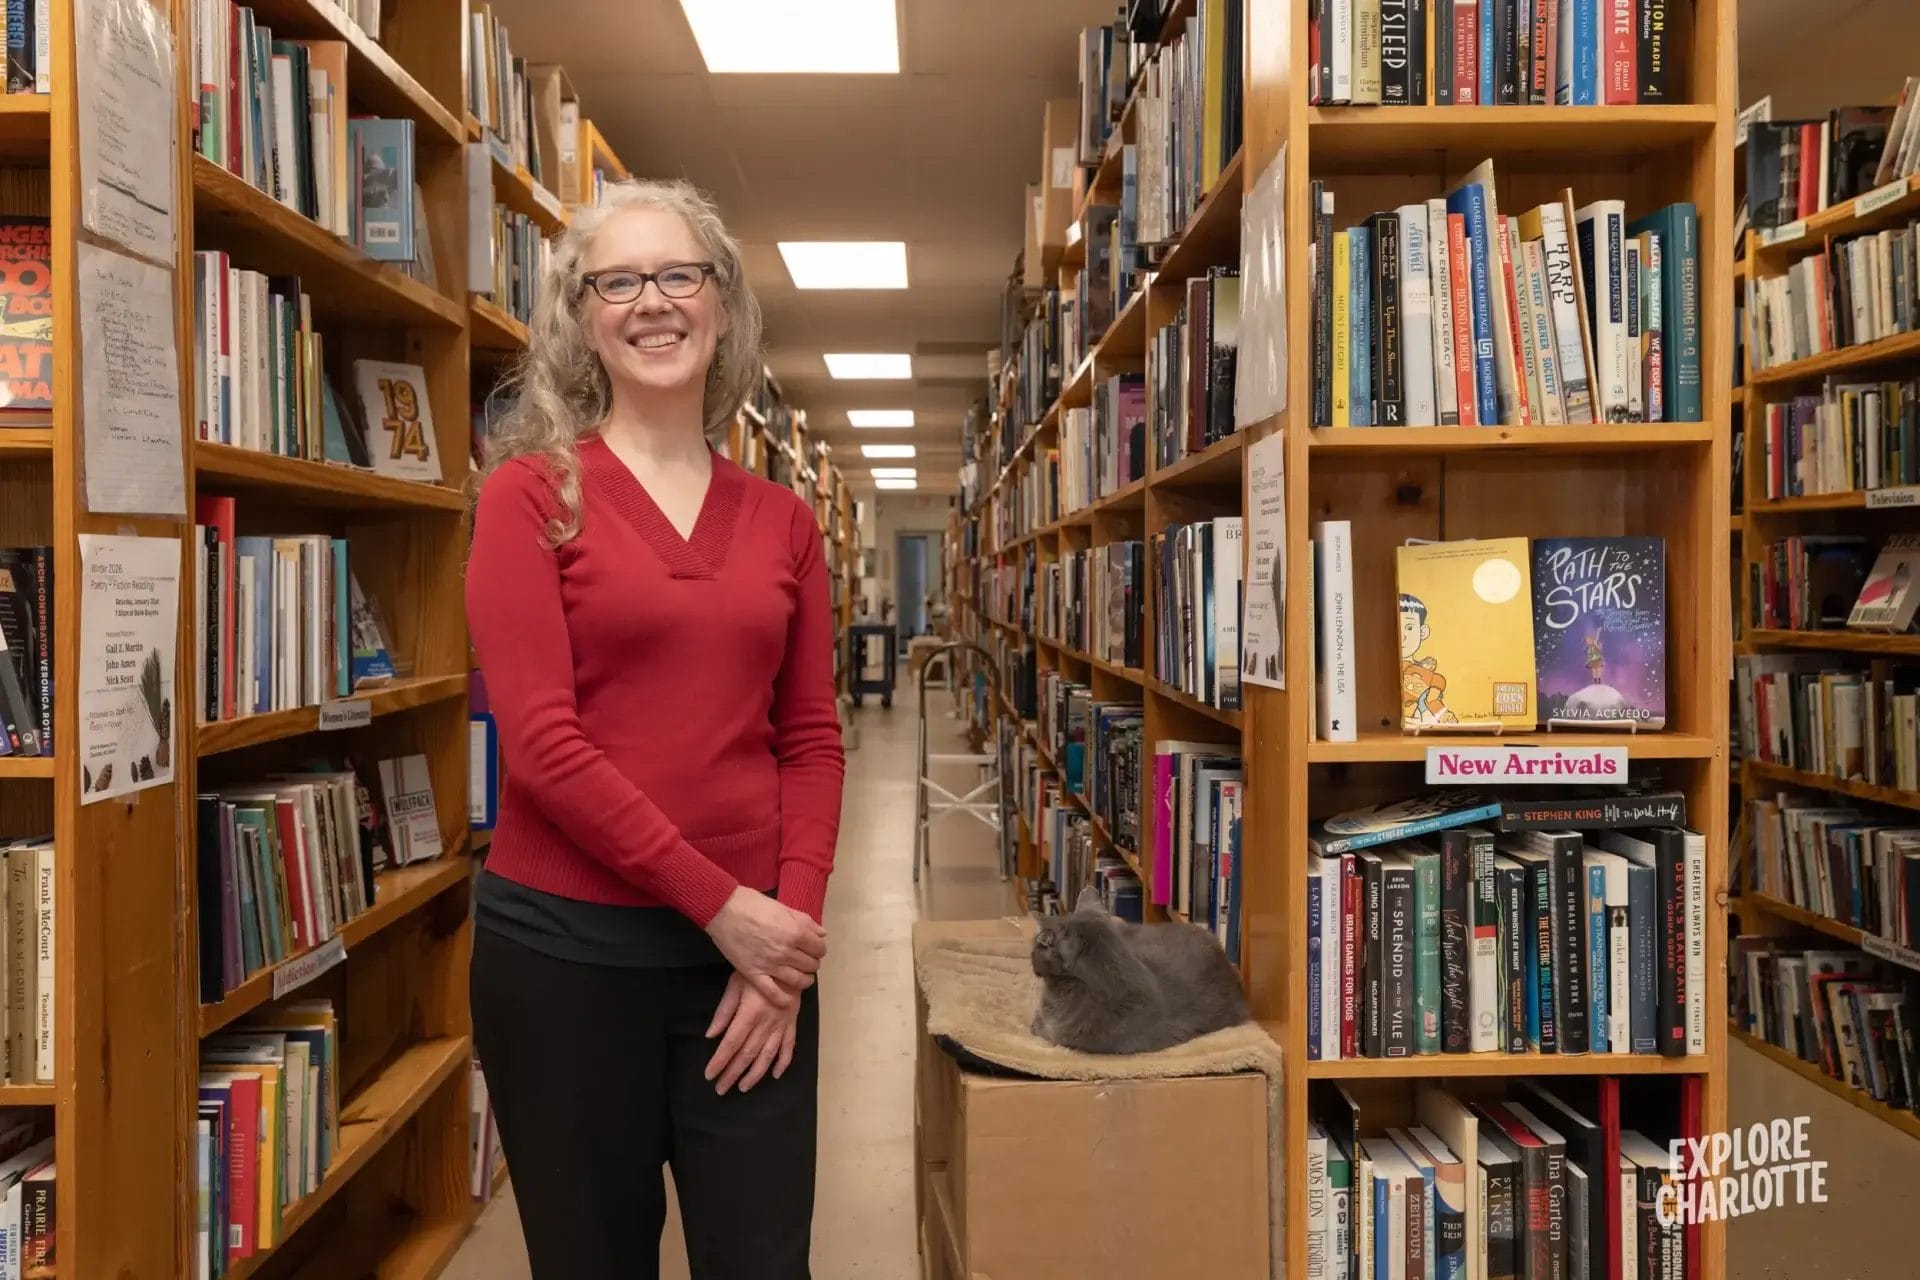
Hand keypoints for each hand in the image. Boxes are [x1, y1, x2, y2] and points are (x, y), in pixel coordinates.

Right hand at [703, 886, 826, 1006]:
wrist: (723, 910)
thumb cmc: (753, 904)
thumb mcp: (783, 907)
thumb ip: (805, 922)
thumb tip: (822, 933)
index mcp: (796, 932)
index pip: (819, 948)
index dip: (819, 948)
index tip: (813, 947)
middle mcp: (786, 951)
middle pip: (811, 965)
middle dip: (812, 962)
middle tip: (806, 960)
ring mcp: (770, 965)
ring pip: (798, 981)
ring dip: (805, 980)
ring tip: (802, 976)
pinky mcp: (754, 974)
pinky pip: (773, 993)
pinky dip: (783, 999)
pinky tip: (788, 999)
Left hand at [704, 971, 799, 1094]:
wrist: (788, 962)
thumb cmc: (758, 971)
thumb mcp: (735, 984)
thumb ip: (724, 1011)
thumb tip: (711, 1035)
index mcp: (750, 1013)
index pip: (732, 1043)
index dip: (720, 1061)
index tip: (710, 1075)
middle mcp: (766, 1023)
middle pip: (747, 1054)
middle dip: (733, 1073)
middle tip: (721, 1089)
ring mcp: (781, 1025)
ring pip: (767, 1056)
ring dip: (755, 1074)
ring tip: (743, 1087)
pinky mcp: (792, 1024)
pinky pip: (789, 1047)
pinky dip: (783, 1063)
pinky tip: (776, 1075)